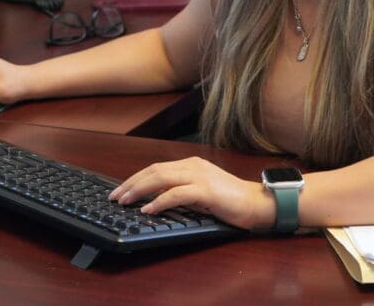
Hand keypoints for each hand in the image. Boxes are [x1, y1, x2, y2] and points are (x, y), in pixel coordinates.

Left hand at [108, 157, 276, 230]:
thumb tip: (154, 200)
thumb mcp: (201, 192)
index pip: (155, 168)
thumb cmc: (231, 201)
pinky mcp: (206, 191)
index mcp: (191, 164)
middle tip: (114, 197)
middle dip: (131, 183)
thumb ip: (181, 191)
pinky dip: (159, 201)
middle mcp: (193, 166)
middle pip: (153, 171)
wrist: (258, 203)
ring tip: (124, 201)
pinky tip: (148, 209)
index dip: (135, 178)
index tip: (120, 190)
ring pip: (161, 178)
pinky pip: (176, 194)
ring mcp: (200, 176)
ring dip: (139, 190)